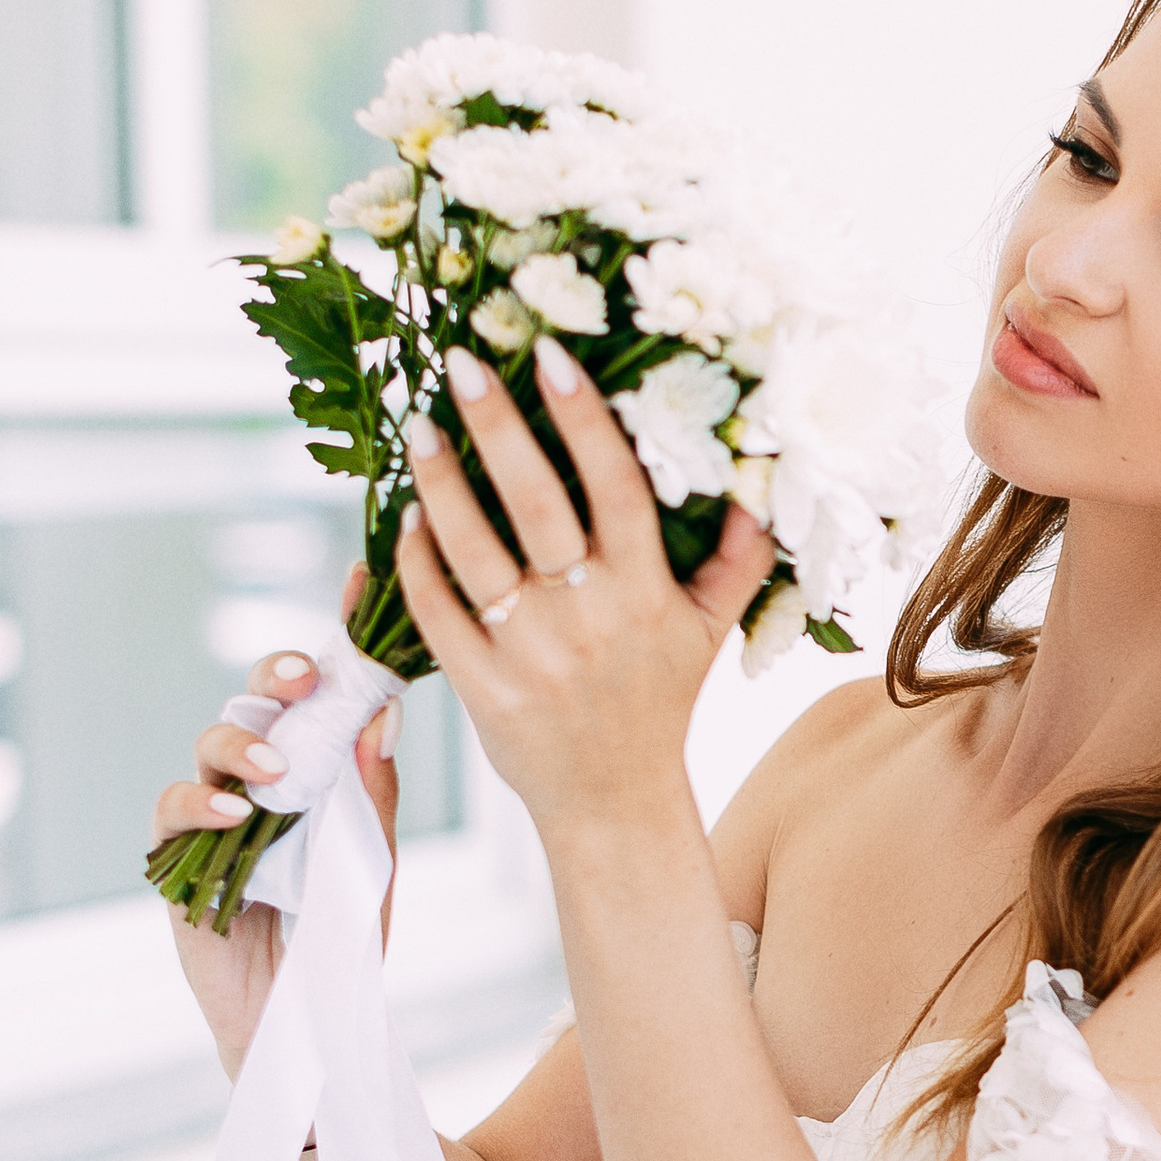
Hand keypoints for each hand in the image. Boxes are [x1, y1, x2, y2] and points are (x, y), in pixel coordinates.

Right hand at [155, 564, 400, 1072]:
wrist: (305, 1019)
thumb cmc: (342, 934)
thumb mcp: (373, 859)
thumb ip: (375, 791)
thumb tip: (384, 714)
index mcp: (311, 768)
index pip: (317, 693)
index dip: (332, 641)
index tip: (357, 585)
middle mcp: (259, 779)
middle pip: (257, 700)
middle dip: (279, 676)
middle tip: (307, 677)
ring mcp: (212, 814)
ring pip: (212, 743)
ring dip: (244, 743)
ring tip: (277, 768)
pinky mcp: (174, 858)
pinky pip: (173, 811)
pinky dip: (200, 803)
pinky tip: (235, 812)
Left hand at [394, 339, 770, 844]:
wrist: (615, 803)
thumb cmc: (660, 701)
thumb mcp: (710, 630)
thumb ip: (738, 559)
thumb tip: (756, 487)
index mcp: (647, 592)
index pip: (616, 486)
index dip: (584, 418)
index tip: (552, 356)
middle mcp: (588, 618)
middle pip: (537, 504)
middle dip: (498, 426)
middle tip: (463, 361)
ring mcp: (529, 654)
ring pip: (475, 552)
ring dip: (442, 484)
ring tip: (420, 426)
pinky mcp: (482, 689)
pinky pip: (439, 612)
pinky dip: (417, 563)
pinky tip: (405, 516)